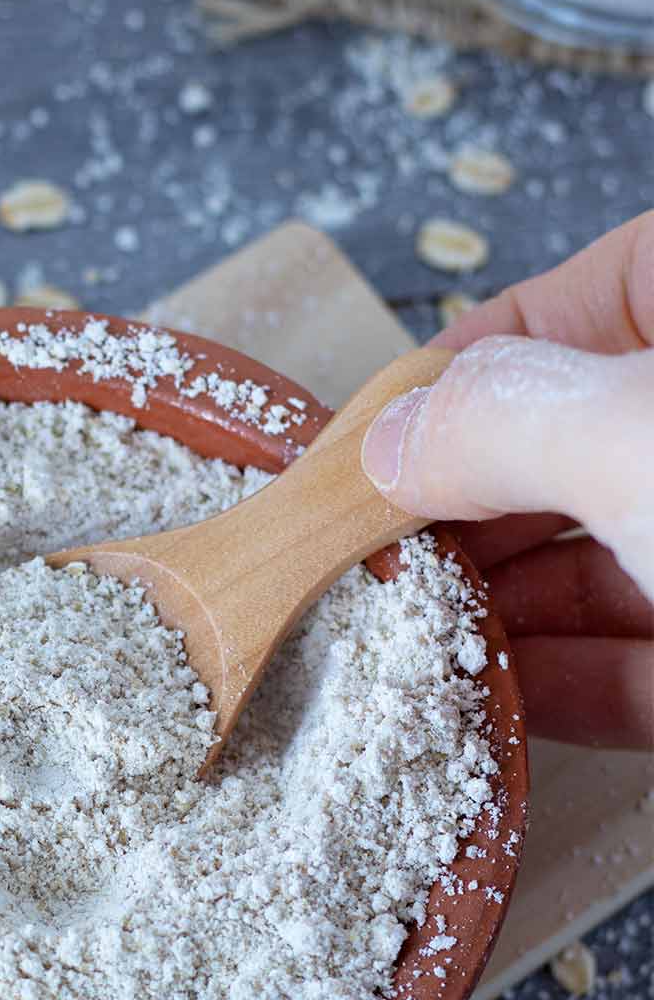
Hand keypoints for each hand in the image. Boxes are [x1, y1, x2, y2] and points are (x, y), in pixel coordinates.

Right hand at [362, 211, 653, 748]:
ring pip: (606, 565)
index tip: (384, 418)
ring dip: (502, 607)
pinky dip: (566, 688)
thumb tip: (391, 439)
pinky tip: (488, 707)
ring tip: (405, 633)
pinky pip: (641, 666)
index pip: (598, 292)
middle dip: (471, 504)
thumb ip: (497, 425)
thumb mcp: (636, 436)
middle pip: (581, 447)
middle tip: (372, 545)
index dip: (480, 350)